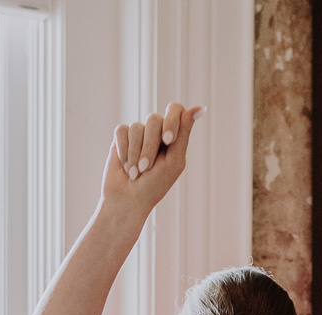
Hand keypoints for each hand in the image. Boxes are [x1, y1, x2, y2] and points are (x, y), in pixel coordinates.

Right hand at [102, 103, 203, 217]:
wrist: (128, 200)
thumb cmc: (155, 185)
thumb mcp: (174, 160)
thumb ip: (184, 133)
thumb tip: (200, 107)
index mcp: (173, 135)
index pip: (175, 110)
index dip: (171, 121)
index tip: (168, 140)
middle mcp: (156, 130)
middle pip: (154, 119)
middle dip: (150, 146)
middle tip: (147, 167)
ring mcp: (138, 133)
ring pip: (137, 127)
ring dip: (136, 153)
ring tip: (136, 172)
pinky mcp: (121, 137)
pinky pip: (122, 131)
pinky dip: (124, 151)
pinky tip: (125, 165)